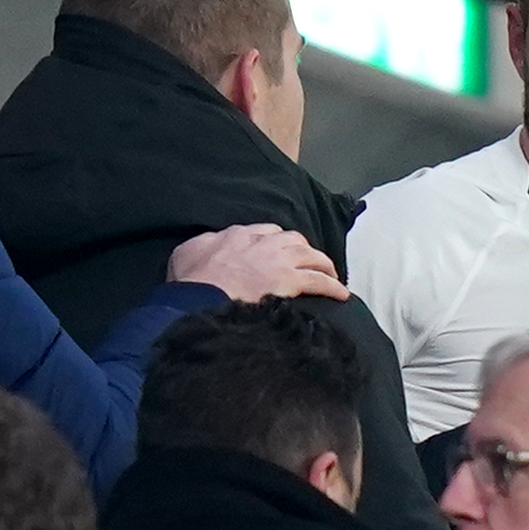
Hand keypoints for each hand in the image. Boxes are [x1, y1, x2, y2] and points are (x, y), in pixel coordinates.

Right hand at [167, 224, 348, 304]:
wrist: (199, 298)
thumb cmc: (189, 280)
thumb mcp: (186, 252)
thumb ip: (202, 245)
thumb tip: (207, 245)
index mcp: (238, 235)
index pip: (265, 231)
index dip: (276, 242)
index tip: (278, 252)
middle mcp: (262, 242)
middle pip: (293, 240)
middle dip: (303, 251)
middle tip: (308, 263)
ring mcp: (278, 261)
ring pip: (311, 256)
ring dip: (323, 265)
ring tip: (331, 276)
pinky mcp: (289, 281)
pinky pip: (319, 281)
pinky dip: (333, 287)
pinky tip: (342, 295)